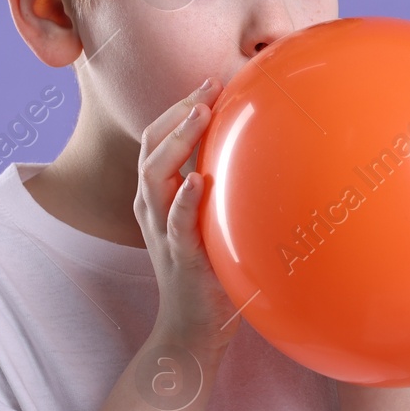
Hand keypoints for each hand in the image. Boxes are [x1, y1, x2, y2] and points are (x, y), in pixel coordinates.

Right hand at [135, 76, 240, 360]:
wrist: (193, 329)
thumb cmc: (208, 271)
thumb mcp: (211, 220)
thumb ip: (221, 188)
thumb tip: (258, 154)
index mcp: (157, 196)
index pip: (157, 138)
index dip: (178, 107)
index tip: (208, 82)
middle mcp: (152, 207)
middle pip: (151, 145)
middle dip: (177, 111)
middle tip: (207, 85)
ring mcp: (161, 230)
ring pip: (154, 175)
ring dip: (177, 140)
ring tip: (200, 113)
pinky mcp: (180, 256)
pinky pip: (176, 223)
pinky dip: (185, 199)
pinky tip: (199, 180)